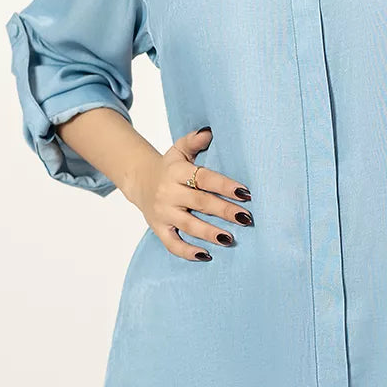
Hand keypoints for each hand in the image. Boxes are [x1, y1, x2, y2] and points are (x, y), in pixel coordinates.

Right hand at [129, 127, 252, 260]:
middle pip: (199, 202)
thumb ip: (194, 140)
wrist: (140, 181)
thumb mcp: (179, 149)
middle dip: (224, 211)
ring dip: (209, 233)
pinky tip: (206, 255)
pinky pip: (172, 244)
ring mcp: (162, 212)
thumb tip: (210, 131)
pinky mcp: (159, 229)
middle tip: (246, 218)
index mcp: (176, 171)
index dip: (224, 185)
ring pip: (188, 225)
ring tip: (230, 238)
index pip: (203, 178)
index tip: (244, 192)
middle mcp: (168, 192)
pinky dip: (187, 252)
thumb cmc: (170, 167)